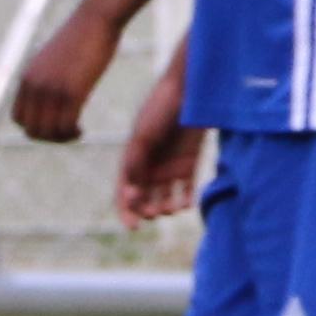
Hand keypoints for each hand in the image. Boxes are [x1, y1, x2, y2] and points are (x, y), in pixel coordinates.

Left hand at [10, 4, 120, 143]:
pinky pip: (66, 126)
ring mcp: (52, 89)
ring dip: (61, 138)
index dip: (34, 128)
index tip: (53, 125)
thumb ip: (46, 77)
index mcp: (27, 78)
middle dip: (49, 138)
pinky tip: (82, 130)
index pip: (18, 118)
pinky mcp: (72, 91)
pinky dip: (72, 134)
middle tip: (67, 133)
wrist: (95, 19)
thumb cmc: (80, 38)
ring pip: (48, 132)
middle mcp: (35, 85)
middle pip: (31, 130)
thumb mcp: (54, 59)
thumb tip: (48, 94)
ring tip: (75, 132)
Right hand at [115, 59, 203, 226]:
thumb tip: (129, 192)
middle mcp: (149, 165)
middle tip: (155, 212)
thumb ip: (135, 162)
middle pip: (144, 199)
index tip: (134, 226)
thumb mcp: (144, 135)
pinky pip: (186, 188)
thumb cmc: (161, 108)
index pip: (124, 192)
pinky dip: (186, 198)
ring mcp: (169, 165)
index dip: (126, 211)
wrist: (191, 90)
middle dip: (148, 210)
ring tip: (174, 207)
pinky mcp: (189, 163)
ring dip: (167, 207)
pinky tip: (187, 202)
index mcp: (132, 159)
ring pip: (165, 197)